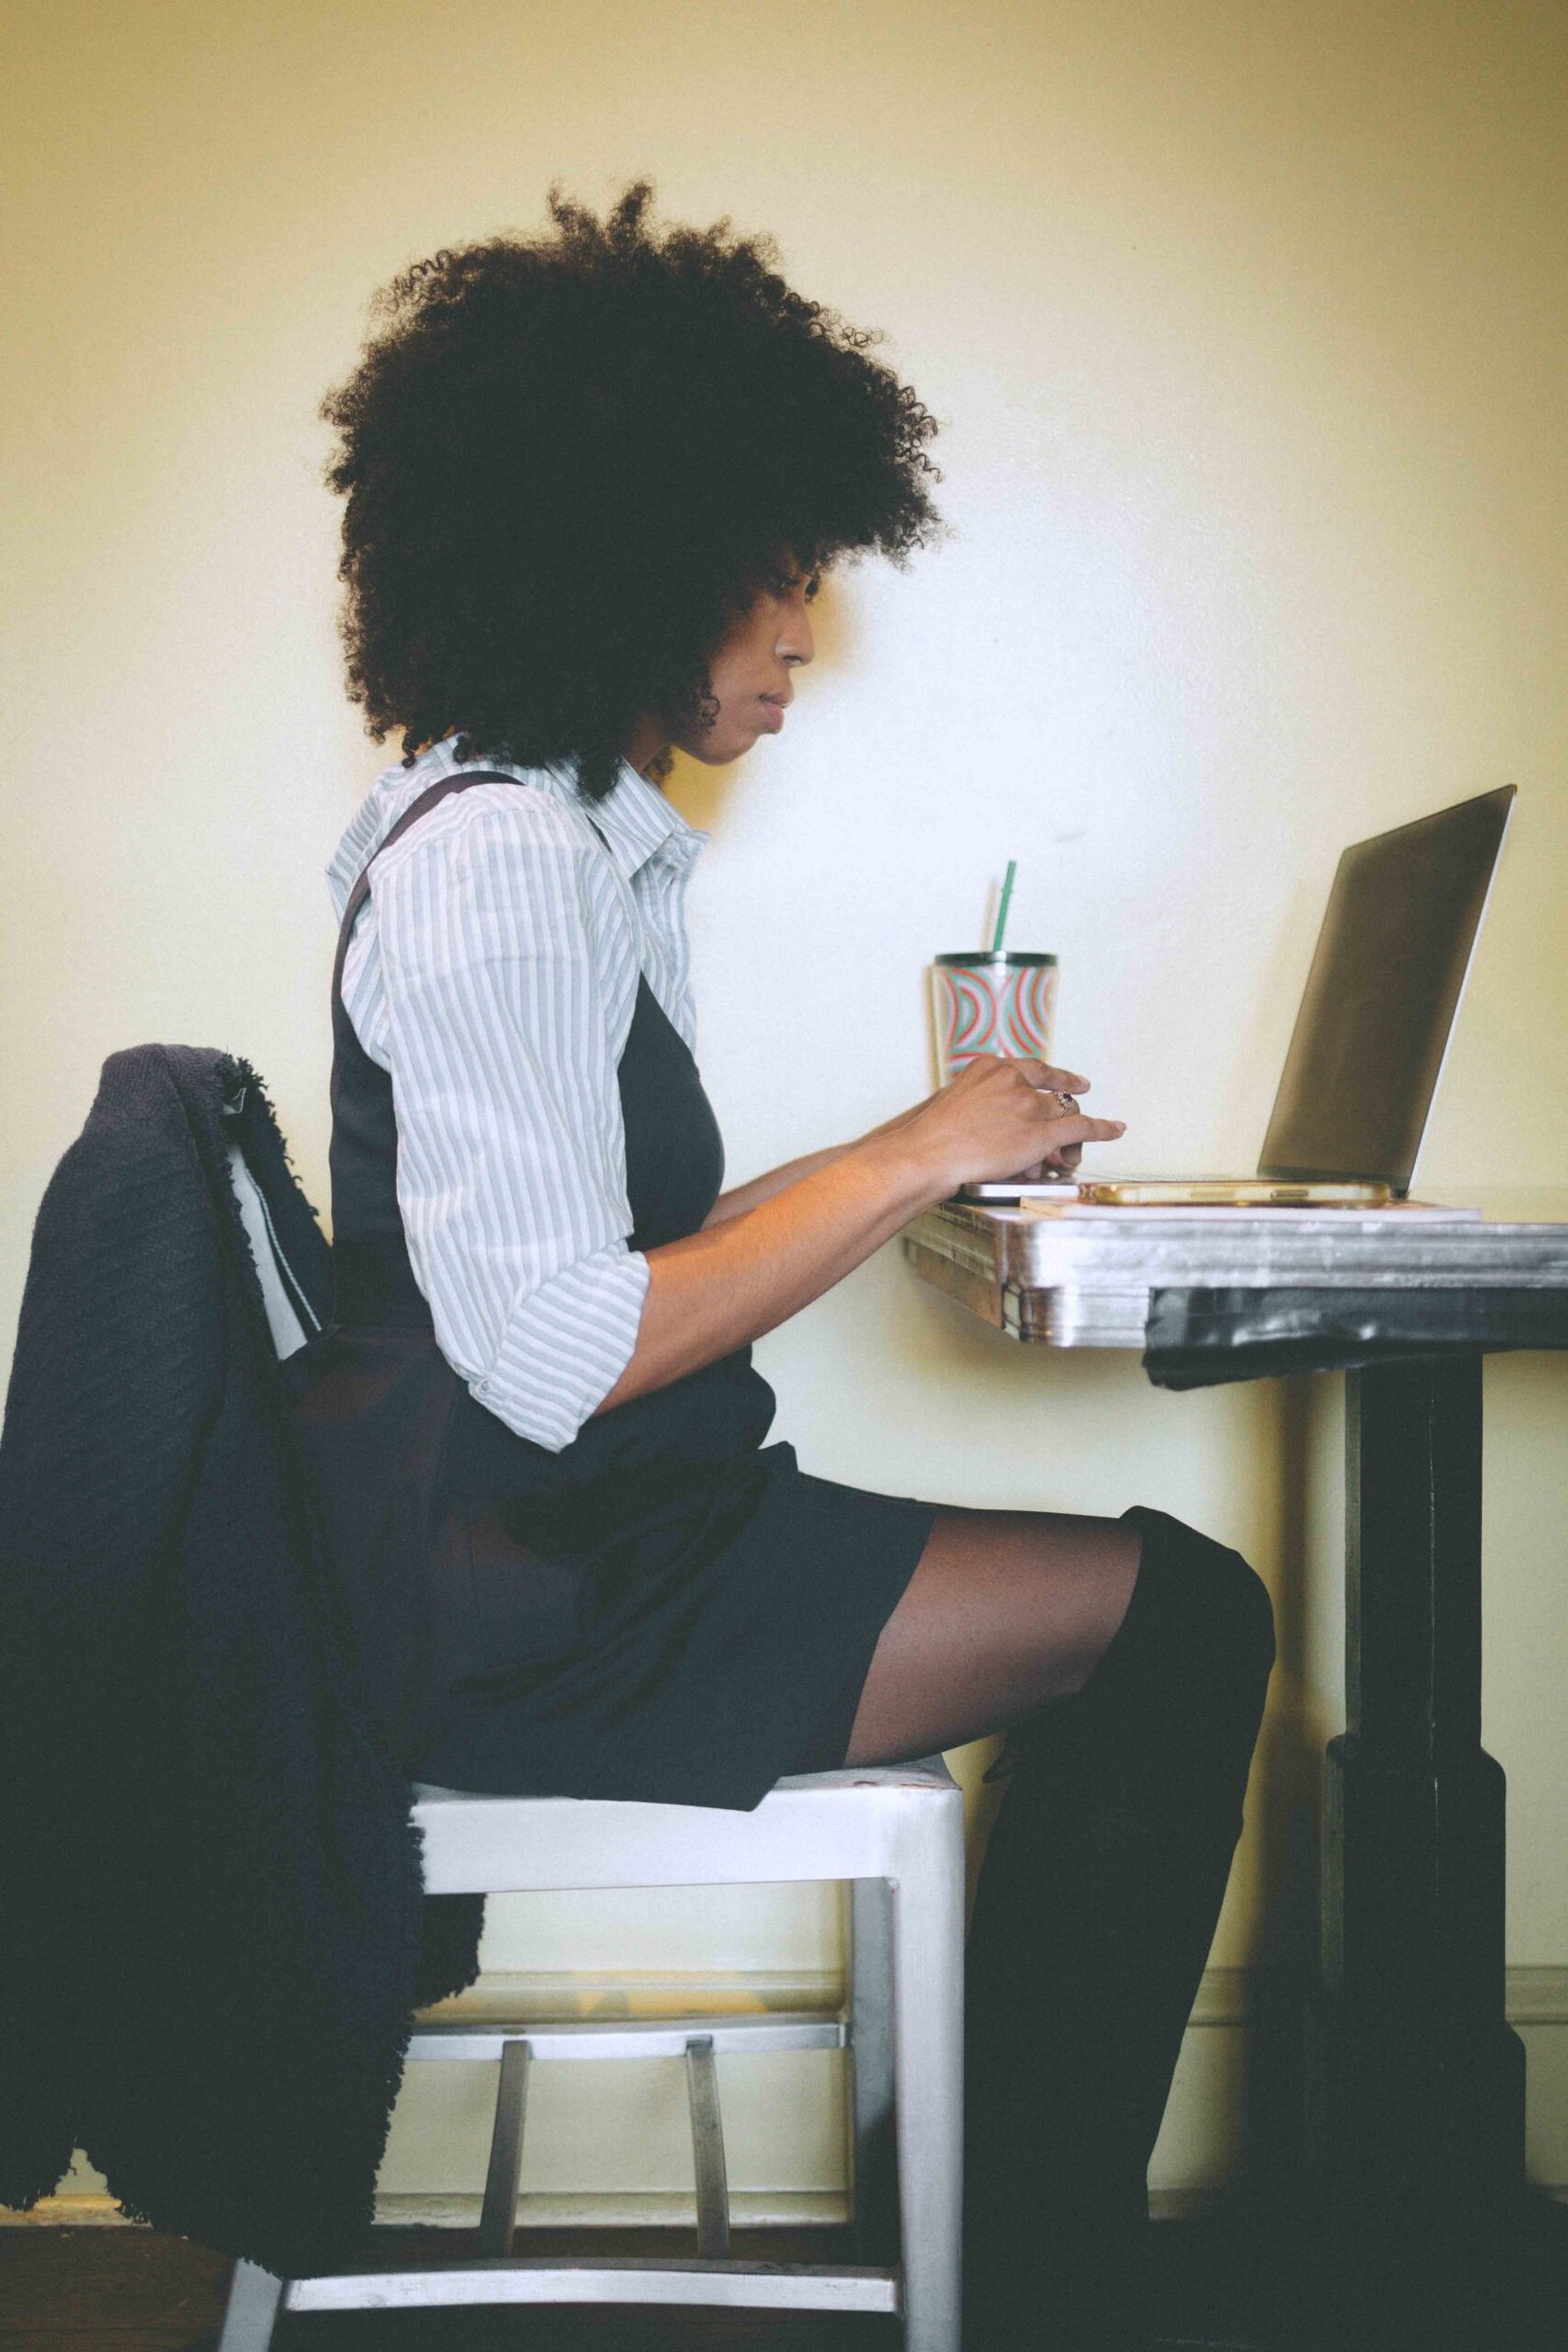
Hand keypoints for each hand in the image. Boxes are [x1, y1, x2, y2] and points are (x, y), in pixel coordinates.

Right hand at [895, 1055, 1125, 1195]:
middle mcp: (1014, 1081)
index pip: (1034, 1070)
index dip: (1056, 1078)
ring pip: (1064, 1116)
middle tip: (1061, 1134)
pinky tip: (1116, 1129)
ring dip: (1067, 1137)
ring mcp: (1028, 1106)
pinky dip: (1103, 1129)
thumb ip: (982, 1102)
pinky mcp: (1040, 1134)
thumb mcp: (956, 1102)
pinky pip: (1082, 1128)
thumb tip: (1002, 1123)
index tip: (1068, 1082)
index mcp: (991, 1067)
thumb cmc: (931, 1138)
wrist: (926, 1155)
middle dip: (1060, 1115)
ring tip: (1064, 1156)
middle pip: (1053, 1096)